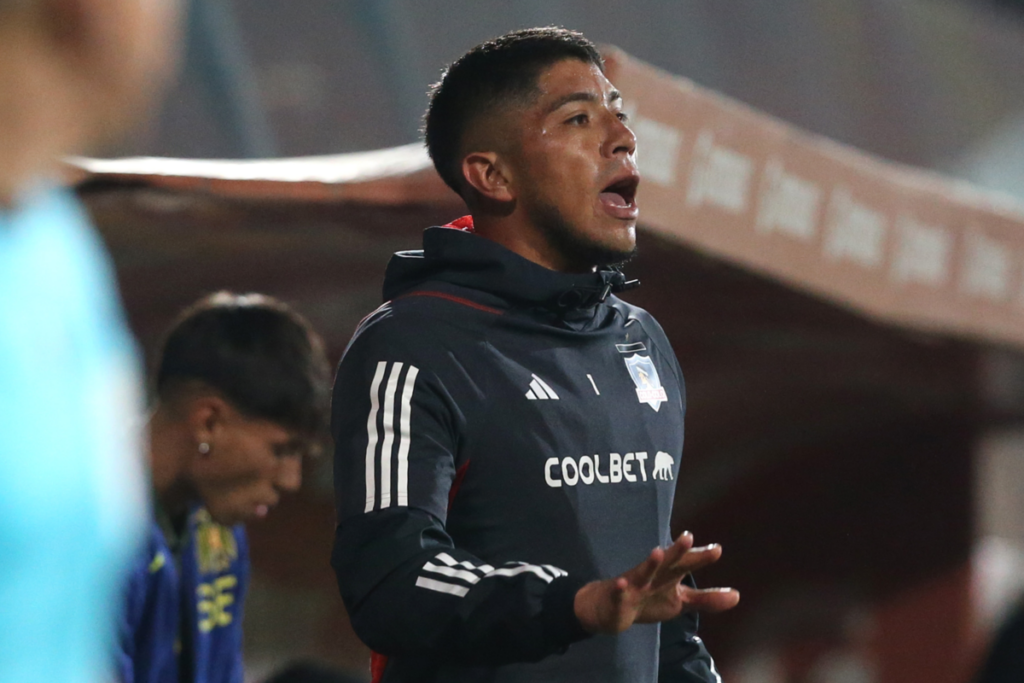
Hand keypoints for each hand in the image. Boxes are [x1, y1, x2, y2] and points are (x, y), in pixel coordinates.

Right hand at [573, 532, 738, 634]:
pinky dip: (619, 588)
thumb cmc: (649, 597)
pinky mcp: (618, 596)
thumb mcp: (680, 600)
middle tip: (688, 537)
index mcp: (669, 574)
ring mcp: (634, 584)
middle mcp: (653, 574)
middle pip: (667, 562)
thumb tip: (738, 596)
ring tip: (658, 551)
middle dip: (677, 550)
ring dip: (650, 562)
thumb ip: (707, 599)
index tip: (716, 550)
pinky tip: (620, 583)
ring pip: (642, 572)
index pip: (686, 563)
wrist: (610, 606)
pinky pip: (618, 592)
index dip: (700, 557)